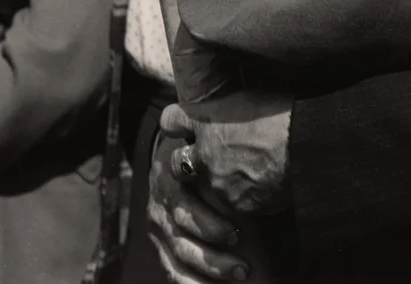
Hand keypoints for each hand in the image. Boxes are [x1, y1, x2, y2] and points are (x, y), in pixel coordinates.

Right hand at [148, 134, 248, 282]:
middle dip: (214, 256)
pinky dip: (190, 282)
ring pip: (179, 258)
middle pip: (185, 240)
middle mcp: (161, 208)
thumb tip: (251, 159)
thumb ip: (218, 154)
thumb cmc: (199, 148)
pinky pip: (171, 270)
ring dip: (208, 272)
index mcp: (171, 182)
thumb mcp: (204, 142)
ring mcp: (159, 228)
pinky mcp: (159, 244)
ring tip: (240, 275)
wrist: (169, 151)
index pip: (186, 210)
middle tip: (245, 267)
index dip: (209, 225)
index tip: (237, 234)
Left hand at [161, 92, 292, 214]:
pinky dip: (242, 194)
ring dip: (219, 179)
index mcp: (208, 121)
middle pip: (174, 162)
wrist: (310, 146)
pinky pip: (232, 202)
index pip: (171, 120)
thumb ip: (229, 107)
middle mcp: (205, 155)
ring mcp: (218, 184)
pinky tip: (261, 184)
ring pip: (204, 187)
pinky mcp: (237, 205)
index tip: (184, 123)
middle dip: (186, 159)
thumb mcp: (252, 97)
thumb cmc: (288, 112)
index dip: (176, 121)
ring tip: (245, 170)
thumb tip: (227, 108)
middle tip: (206, 155)